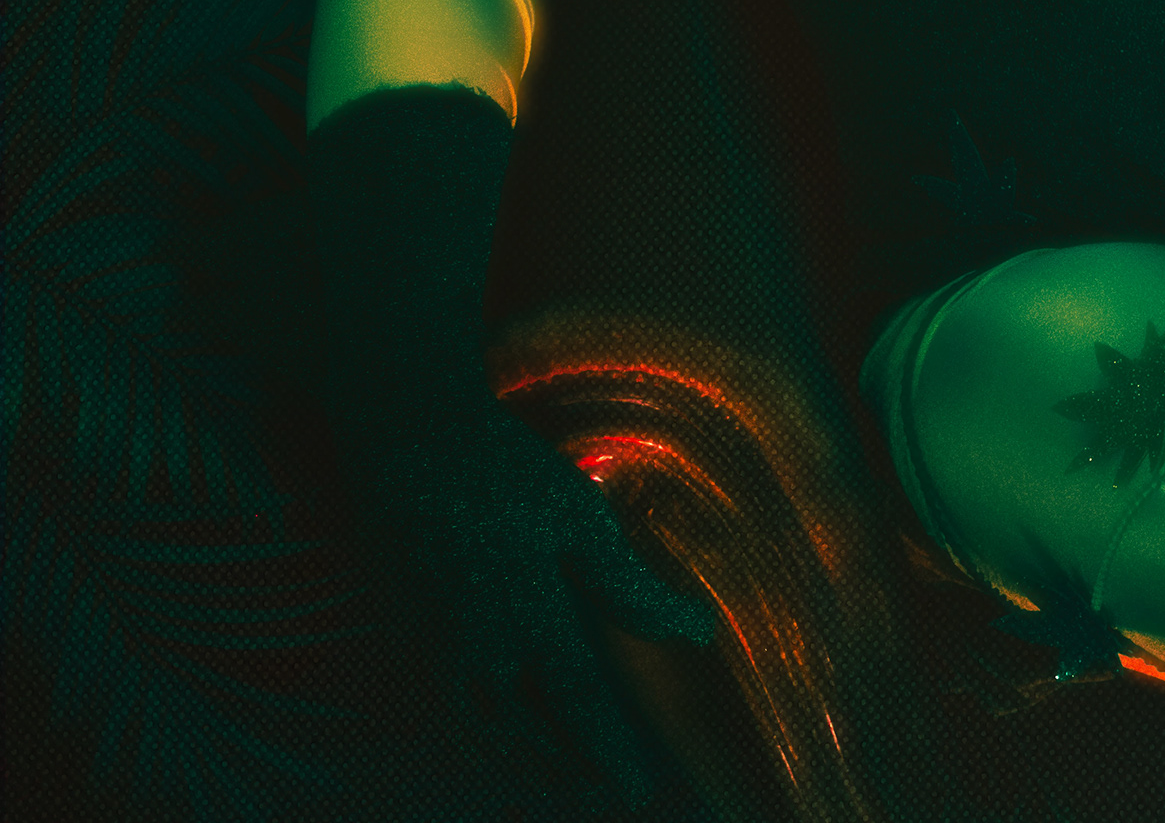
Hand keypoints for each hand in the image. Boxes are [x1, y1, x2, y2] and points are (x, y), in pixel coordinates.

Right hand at [345, 396, 716, 809]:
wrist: (405, 441)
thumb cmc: (503, 470)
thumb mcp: (578, 517)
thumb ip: (630, 584)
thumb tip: (695, 631)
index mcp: (525, 615)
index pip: (577, 702)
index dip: (607, 751)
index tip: (635, 791)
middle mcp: (473, 646)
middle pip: (523, 732)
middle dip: (566, 767)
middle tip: (607, 790)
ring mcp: (431, 646)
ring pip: (479, 727)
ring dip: (524, 757)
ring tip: (569, 774)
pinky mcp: (404, 636)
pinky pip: (446, 704)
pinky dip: (480, 730)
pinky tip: (507, 730)